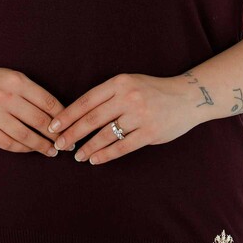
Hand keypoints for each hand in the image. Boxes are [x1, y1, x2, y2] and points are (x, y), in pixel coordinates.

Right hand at [0, 65, 69, 157]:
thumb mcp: (13, 77)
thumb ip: (33, 93)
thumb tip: (60, 114)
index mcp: (17, 81)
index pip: (47, 101)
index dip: (63, 117)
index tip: (72, 126)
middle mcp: (5, 96)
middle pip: (38, 120)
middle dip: (56, 135)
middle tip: (67, 143)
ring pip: (24, 135)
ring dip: (41, 146)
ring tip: (52, 151)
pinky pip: (7, 143)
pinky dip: (22, 149)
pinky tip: (31, 149)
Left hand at [46, 73, 195, 164]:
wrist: (188, 97)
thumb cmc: (153, 91)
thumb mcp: (129, 83)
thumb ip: (108, 96)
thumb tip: (78, 115)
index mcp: (119, 82)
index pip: (86, 100)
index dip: (68, 115)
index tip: (53, 126)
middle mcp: (128, 97)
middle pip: (92, 118)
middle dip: (72, 133)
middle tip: (59, 144)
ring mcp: (140, 115)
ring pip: (105, 134)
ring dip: (88, 147)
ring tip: (77, 155)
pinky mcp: (150, 132)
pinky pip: (122, 147)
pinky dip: (106, 155)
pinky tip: (95, 159)